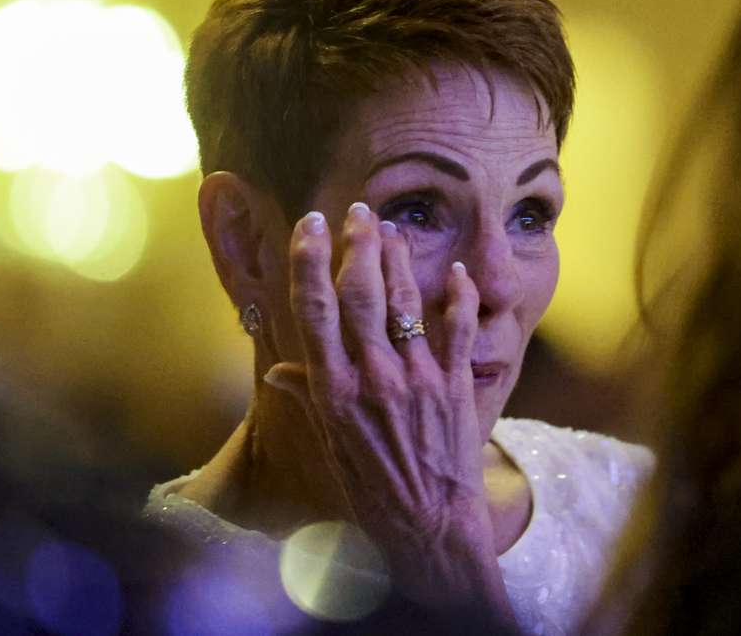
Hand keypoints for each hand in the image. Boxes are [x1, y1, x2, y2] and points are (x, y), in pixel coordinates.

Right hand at [264, 203, 512, 619]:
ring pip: (406, 300)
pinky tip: (456, 269)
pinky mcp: (455, 385)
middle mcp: (373, 377)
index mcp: (334, 391)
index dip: (309, 260)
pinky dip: (459, 294)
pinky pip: (459, 327)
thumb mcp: (331, 446)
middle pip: (361, 292)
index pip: (315, 309)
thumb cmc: (373, 494)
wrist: (430, 531)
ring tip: (392, 227)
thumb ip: (311, 399)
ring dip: (399, 258)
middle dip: (357, 243)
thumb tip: (280, 372)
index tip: (308, 224)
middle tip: (357, 210)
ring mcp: (417, 378)